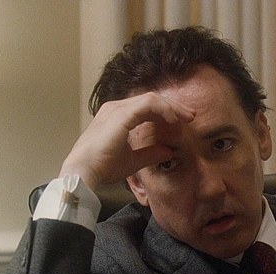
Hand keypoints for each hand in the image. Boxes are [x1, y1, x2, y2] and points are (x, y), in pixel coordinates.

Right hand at [59, 92, 194, 188]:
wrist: (85, 172)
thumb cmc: (103, 167)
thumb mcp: (133, 161)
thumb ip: (150, 154)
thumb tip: (169, 151)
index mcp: (117, 117)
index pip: (146, 108)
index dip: (166, 113)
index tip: (183, 122)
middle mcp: (116, 109)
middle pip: (151, 101)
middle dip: (173, 107)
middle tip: (191, 116)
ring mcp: (118, 109)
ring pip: (152, 99)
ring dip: (172, 107)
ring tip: (187, 117)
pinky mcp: (122, 114)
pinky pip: (149, 104)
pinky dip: (164, 109)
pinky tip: (174, 119)